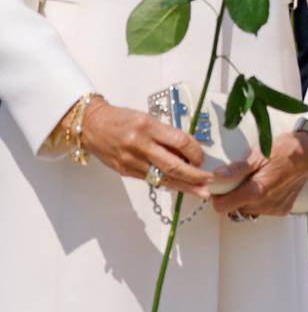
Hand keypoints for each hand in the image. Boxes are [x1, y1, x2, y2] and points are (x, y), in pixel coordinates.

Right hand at [75, 100, 241, 197]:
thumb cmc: (122, 119)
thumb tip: (190, 151)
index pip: (180, 142)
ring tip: (202, 192)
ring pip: (164, 178)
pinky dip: (168, 183)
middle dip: (195, 176)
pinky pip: (152, 180)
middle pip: (174, 166)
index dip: (196, 152)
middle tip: (211, 181)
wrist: (91, 126)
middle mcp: (140, 145)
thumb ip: (166, 135)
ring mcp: (131, 161)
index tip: (203, 158)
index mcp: (148, 126)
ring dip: (185, 186)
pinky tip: (180, 187)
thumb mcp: (148, 119)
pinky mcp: (126, 172)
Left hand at [212, 129, 307, 219]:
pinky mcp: (283, 209)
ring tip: (256, 180)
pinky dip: (260, 200)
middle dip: (233, 196)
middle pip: (235, 208)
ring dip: (247, 199)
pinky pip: (262, 209)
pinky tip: (268, 186)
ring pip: (248, 210)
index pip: (222, 207)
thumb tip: (215, 177)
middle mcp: (266, 204)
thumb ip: (236, 169)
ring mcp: (275, 208)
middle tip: (241, 178)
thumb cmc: (285, 149)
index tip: (220, 186)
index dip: (218, 196)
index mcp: (257, 190)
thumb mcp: (257, 154)